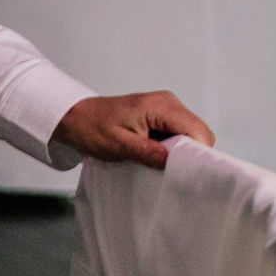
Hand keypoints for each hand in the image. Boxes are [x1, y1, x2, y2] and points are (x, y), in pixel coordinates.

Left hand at [53, 91, 215, 169]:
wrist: (77, 117)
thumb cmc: (94, 129)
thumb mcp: (119, 145)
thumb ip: (148, 152)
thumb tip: (173, 162)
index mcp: (161, 106)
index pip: (197, 129)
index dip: (197, 152)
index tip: (187, 172)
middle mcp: (169, 102)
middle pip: (198, 130)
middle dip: (190, 152)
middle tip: (172, 170)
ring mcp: (166, 107)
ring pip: (190, 132)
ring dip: (181, 150)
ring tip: (162, 163)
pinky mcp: (162, 114)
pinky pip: (179, 131)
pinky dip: (174, 145)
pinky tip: (158, 155)